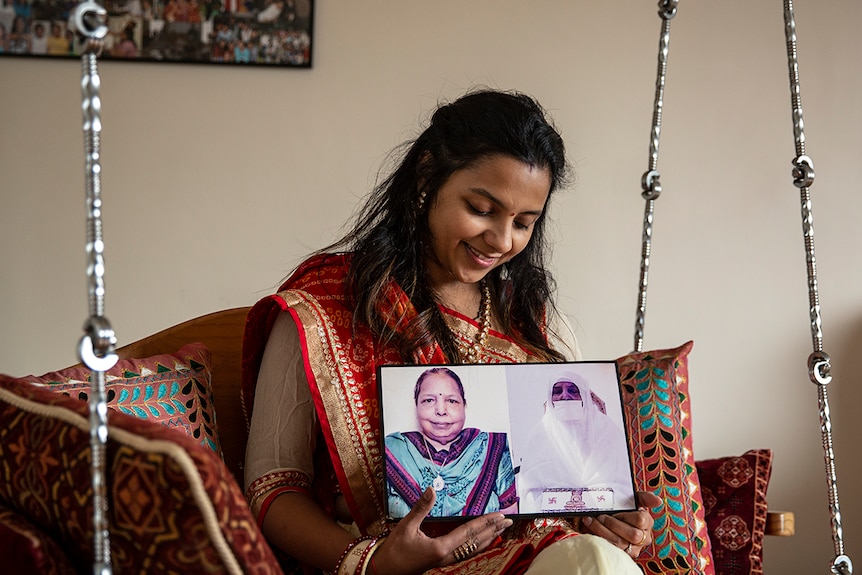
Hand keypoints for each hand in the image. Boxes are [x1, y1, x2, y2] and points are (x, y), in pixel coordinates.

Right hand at [371, 487, 512, 574]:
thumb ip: (421, 508)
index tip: (498, 516)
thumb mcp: (406, 526)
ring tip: (499, 531)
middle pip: (475, 542)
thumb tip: (432, 489)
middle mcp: (447, 556)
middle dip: (492, 531)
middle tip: (507, 521)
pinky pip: (464, 553)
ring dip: (487, 538)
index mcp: (441, 547)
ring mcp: (444, 560)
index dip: (485, 523)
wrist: (383, 571)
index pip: (469, 532)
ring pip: (472, 550)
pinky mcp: (440, 561)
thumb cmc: (394, 550)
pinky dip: (475, 546)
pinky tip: (479, 542)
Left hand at [579, 491, 661, 558]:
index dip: (625, 516)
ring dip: (602, 530)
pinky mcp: (622, 554)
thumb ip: (645, 497)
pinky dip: (599, 537)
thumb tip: (658, 501)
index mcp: (647, 522)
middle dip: (613, 524)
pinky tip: (590, 529)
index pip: (641, 520)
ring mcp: (633, 548)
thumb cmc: (621, 508)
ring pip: (620, 542)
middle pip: (633, 534)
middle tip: (600, 516)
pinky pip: (611, 549)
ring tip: (591, 521)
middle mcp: (643, 537)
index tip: (614, 511)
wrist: (607, 517)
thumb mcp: (632, 499)